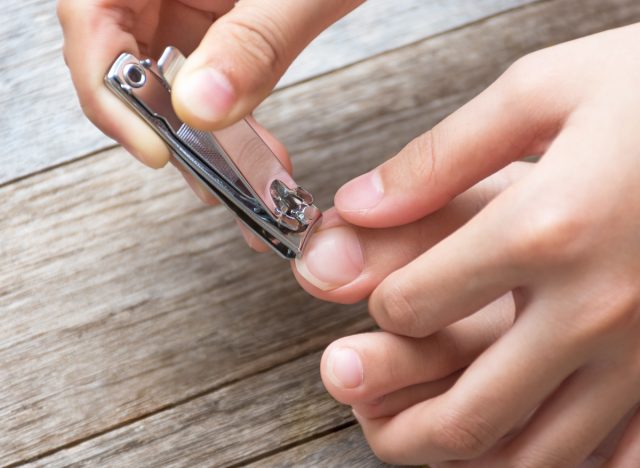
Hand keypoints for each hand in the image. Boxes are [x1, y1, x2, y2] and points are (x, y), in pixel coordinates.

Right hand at [56, 0, 361, 250]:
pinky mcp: (213, 25)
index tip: (155, 146)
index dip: (109, 89)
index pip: (91, 16)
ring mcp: (184, 2)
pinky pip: (200, 80)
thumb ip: (253, 42)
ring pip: (161, 78)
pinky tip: (252, 148)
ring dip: (196, 136)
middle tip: (202, 174)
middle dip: (159, 126)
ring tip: (238, 175)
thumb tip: (203, 107)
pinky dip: (223, 121)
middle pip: (120, 57)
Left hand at [301, 25, 639, 464]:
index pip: (415, 304)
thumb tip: (357, 205)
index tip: (390, 297)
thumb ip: (441, 155)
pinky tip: (519, 444)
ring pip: (537, 454)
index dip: (385, 306)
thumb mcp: (544, 90)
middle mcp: (596, 308)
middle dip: (398, 425)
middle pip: (468, 411)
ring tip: (423, 440)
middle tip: (364, 412)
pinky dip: (555, 465)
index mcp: (544, 229)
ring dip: (463, 458)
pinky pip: (616, 460)